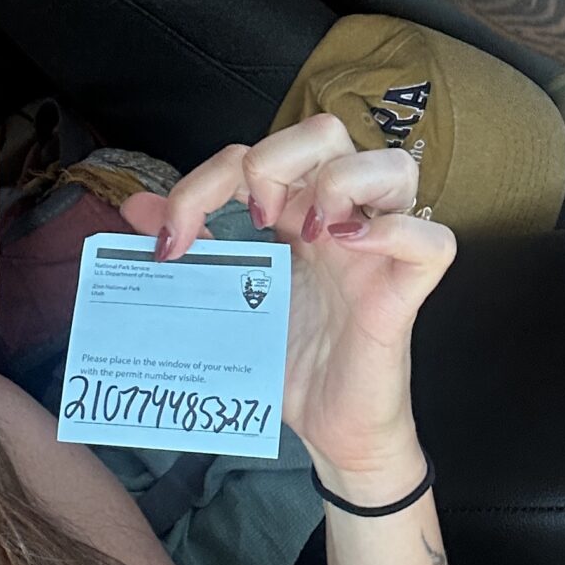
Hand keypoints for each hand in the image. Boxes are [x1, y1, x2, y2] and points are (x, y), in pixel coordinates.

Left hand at [117, 118, 455, 499]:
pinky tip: (355, 247)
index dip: (202, 184)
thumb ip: (190, 252)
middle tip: (253, 216)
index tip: (169, 243)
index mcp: (295, 216)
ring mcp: (378, 254)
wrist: (330, 433)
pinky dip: (396, 232)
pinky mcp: (405, 295)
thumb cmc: (289, 363)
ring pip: (394, 166)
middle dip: (275, 157)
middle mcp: (339, 221)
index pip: (253, 155)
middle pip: (327, 132)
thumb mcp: (226, 301)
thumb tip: (133, 210)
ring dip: (342, 180)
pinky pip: (432, 242)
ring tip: (312, 229)